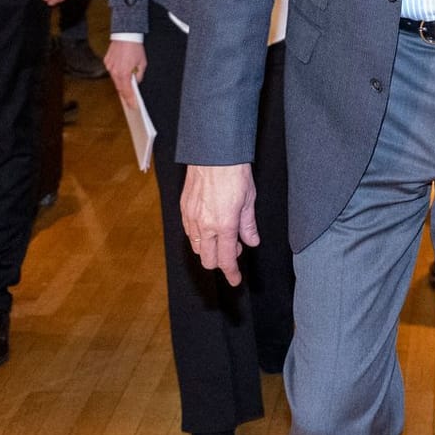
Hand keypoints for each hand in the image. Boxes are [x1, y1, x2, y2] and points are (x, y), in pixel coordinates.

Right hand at [103, 40, 145, 104]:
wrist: (125, 35)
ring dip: (121, 85)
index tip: (132, 105)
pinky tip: (121, 77)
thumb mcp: (142, 63)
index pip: (127, 90)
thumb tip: (136, 81)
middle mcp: (115, 71)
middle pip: (119, 87)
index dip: (130, 99)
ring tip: (127, 91)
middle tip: (129, 102)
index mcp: (124, 73)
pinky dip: (117, 75)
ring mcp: (109, 67)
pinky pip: (112, 72)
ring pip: (115, 80)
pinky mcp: (107, 62)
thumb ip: (139, 74)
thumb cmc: (135, 48)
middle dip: (125, 95)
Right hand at [181, 163, 258, 285]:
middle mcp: (205, 225)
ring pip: (197, 247)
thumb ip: (248, 225)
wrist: (213, 154)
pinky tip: (210, 226)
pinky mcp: (183, 209)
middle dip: (221, 261)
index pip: (226, 259)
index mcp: (224, 225)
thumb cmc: (234, 173)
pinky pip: (189, 232)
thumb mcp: (249, 200)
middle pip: (208, 259)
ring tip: (224, 234)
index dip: (232, 273)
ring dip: (210, 249)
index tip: (236, 280)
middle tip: (235, 248)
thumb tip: (251, 241)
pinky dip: (200, 236)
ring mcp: (191, 218)